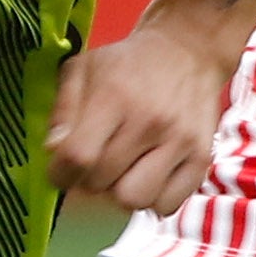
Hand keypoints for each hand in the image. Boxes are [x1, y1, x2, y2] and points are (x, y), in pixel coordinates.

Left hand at [45, 22, 233, 213]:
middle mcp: (150, 122)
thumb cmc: (128, 64)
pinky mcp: (201, 158)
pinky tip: (147, 176)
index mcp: (115, 97)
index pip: (78, 157)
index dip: (60, 174)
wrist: (187, 50)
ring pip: (135, 201)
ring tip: (122, 171)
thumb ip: (63, 111)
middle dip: (89, 180)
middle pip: (102, 184)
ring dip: (121, 193)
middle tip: (95, 163)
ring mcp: (179, 142)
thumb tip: (54, 152)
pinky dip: (152, 198)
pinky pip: (167, 205)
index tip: (61, 172)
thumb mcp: (83, 69)